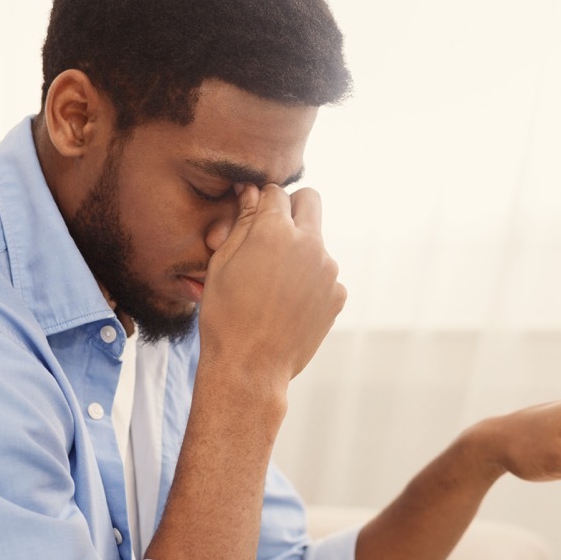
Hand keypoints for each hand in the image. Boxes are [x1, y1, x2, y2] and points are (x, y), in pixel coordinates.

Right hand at [197, 183, 345, 386]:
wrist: (250, 367)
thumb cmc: (225, 316)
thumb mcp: (222, 264)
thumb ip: (242, 222)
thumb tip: (252, 192)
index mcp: (275, 231)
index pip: (275, 192)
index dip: (261, 201)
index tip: (254, 213)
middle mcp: (309, 244)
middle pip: (309, 201)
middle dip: (293, 208)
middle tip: (274, 231)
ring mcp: (328, 270)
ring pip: (317, 243)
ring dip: (300, 252)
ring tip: (273, 285)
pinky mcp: (338, 295)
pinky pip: (325, 275)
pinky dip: (310, 282)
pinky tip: (288, 305)